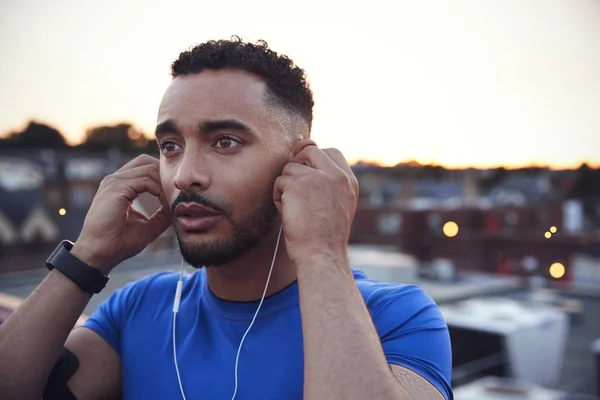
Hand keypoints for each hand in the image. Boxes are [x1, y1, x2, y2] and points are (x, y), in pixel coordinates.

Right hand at [71, 155, 170, 273]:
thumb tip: (178, 207)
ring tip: (172, 200)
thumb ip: (161, 214)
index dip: (162, 177)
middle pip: (146, 161)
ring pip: (148, 168)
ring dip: (164, 183)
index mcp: (120, 186)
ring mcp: (114, 182)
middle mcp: (116, 180)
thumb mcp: (148, 226)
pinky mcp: (116, 188)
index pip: (145, 168)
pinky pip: (145, 180)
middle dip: (164, 174)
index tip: (175, 195)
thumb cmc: (119, 242)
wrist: (100, 254)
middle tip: (176, 192)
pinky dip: (159, 190)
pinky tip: (165, 203)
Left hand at [273, 139, 358, 262]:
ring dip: (286, 186)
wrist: (321, 255)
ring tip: (294, 208)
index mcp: (349, 180)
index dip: (314, 158)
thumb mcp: (337, 203)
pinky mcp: (297, 184)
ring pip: (290, 167)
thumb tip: (308, 147)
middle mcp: (336, 175)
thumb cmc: (325, 236)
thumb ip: (328, 179)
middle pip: (310, 150)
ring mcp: (317, 177)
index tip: (306, 175)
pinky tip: (288, 213)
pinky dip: (278, 197)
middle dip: (297, 164)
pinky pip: (279, 182)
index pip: (331, 152)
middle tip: (295, 188)